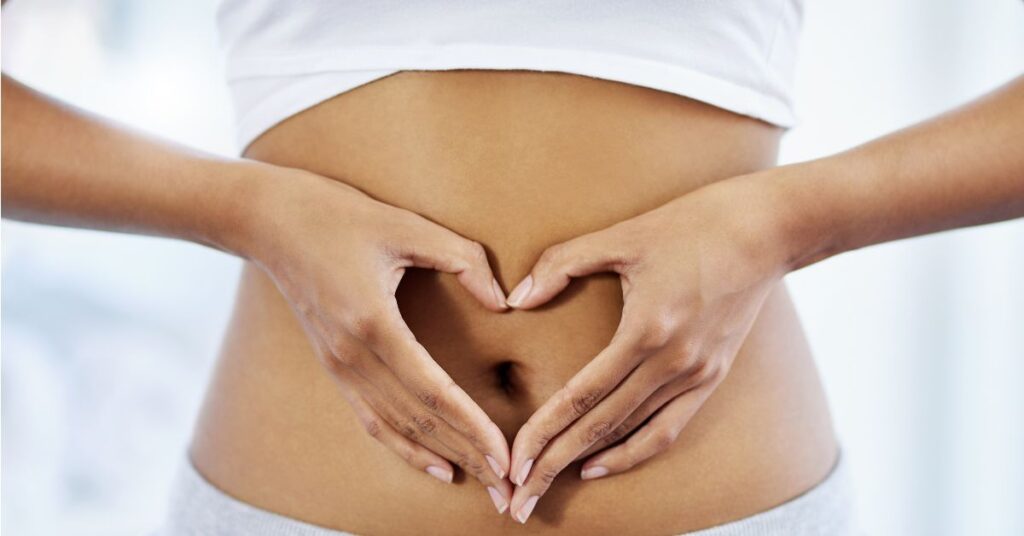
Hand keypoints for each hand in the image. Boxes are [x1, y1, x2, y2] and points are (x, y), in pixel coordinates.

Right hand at [243, 168, 513, 511]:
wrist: (271, 221)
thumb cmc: (340, 216)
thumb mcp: (407, 225)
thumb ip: (463, 259)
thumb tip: (503, 300)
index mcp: (373, 323)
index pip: (432, 391)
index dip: (471, 426)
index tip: (505, 455)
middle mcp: (352, 356)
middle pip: (418, 420)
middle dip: (467, 455)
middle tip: (507, 488)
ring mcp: (339, 366)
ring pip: (396, 427)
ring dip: (442, 457)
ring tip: (482, 483)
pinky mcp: (335, 367)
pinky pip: (372, 419)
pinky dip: (405, 447)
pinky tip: (436, 464)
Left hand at [503, 175, 791, 522]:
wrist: (767, 229)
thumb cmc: (691, 224)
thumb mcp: (622, 235)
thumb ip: (562, 263)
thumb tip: (517, 297)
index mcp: (647, 330)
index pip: (582, 396)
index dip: (543, 433)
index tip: (513, 462)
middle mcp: (674, 363)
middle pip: (601, 427)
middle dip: (554, 464)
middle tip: (517, 499)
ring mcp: (698, 374)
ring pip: (633, 434)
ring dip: (588, 464)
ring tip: (550, 487)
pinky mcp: (713, 376)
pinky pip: (668, 428)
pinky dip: (633, 451)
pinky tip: (600, 464)